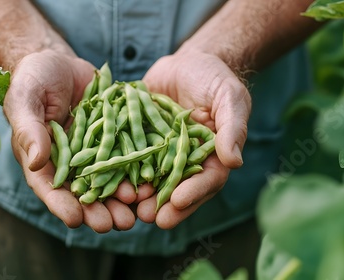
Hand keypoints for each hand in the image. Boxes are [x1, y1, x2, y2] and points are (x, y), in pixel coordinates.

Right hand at [3, 49, 136, 231]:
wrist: (60, 62)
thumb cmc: (33, 80)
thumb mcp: (26, 100)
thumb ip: (30, 130)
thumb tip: (37, 163)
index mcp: (42, 159)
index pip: (49, 187)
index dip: (61, 205)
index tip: (75, 220)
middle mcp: (69, 162)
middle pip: (82, 192)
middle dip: (98, 210)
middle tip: (113, 225)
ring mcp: (93, 151)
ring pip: (107, 180)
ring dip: (120, 198)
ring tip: (135, 213)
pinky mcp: (113, 138)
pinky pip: (126, 157)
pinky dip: (136, 171)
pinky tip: (149, 183)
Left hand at [137, 48, 251, 228]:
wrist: (186, 63)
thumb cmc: (214, 79)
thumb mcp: (228, 97)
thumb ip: (231, 127)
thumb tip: (234, 160)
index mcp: (211, 156)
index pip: (207, 180)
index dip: (193, 192)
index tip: (177, 201)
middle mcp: (185, 161)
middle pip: (177, 188)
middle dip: (163, 204)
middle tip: (149, 216)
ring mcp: (161, 153)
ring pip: (151, 179)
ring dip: (140, 194)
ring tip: (127, 205)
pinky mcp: (140, 142)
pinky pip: (130, 158)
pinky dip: (120, 170)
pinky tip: (108, 180)